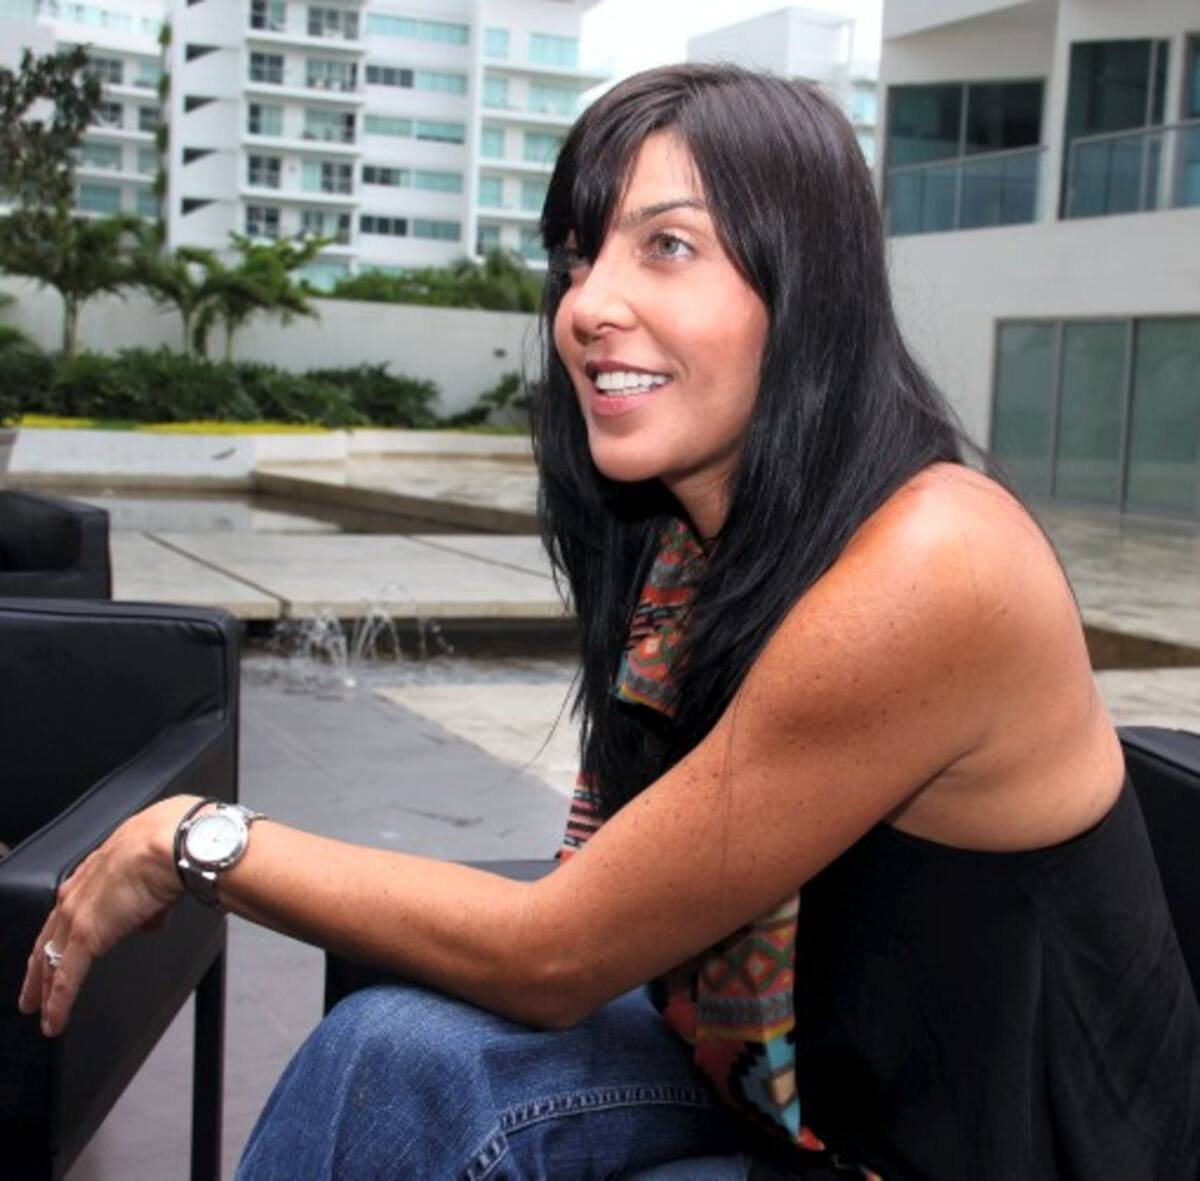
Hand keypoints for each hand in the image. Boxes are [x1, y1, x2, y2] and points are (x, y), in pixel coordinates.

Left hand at [18, 795, 199, 1036]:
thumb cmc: (172, 842)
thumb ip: (151, 901)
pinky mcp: (85, 937)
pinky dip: (57, 1003)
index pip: (69, 908)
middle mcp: (78, 890)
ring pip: (50, 959)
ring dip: (43, 989)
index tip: (57, 948)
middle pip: (49, 937)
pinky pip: (65, 977)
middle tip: (31, 991)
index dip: (61, 932)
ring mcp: (78, 914)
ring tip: (40, 1012)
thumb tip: (152, 921)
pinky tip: (54, 1021)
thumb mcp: (158, 869)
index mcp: (95, 870)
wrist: (172, 843)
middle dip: (38, 966)